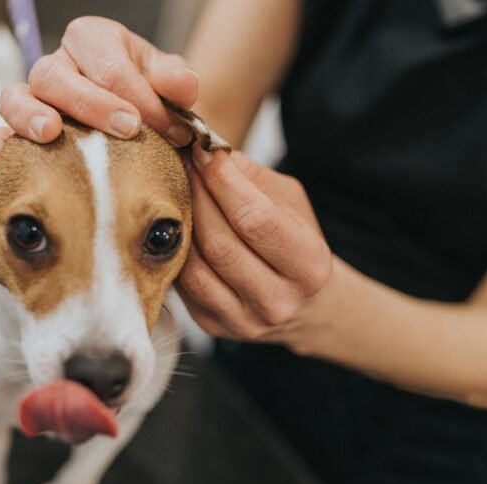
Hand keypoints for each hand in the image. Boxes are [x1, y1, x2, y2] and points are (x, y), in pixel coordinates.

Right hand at [0, 16, 199, 169]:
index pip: (108, 62)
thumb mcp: (170, 85)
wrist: (141, 126)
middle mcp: (58, 64)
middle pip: (55, 74)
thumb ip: (177, 81)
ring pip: (14, 97)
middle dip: (90, 103)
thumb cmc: (151, 99)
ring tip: (50, 134)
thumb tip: (180, 85)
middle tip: (126, 129)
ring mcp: (33, 98)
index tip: (168, 128)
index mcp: (93, 41)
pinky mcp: (19, 132)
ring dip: (30, 117)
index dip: (139, 96)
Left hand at [176, 147, 333, 342]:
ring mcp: (243, 320)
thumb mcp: (292, 205)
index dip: (224, 182)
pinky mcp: (214, 326)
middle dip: (197, 196)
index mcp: (308, 267)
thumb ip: (254, 179)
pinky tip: (180, 227)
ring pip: (195, 267)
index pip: (256, 220)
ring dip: (182, 223)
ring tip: (180, 193)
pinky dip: (177, 251)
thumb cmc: (297, 244)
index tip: (205, 152)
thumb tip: (209, 153)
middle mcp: (278, 301)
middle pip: (220, 243)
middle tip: (185, 166)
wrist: (305, 305)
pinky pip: (183, 284)